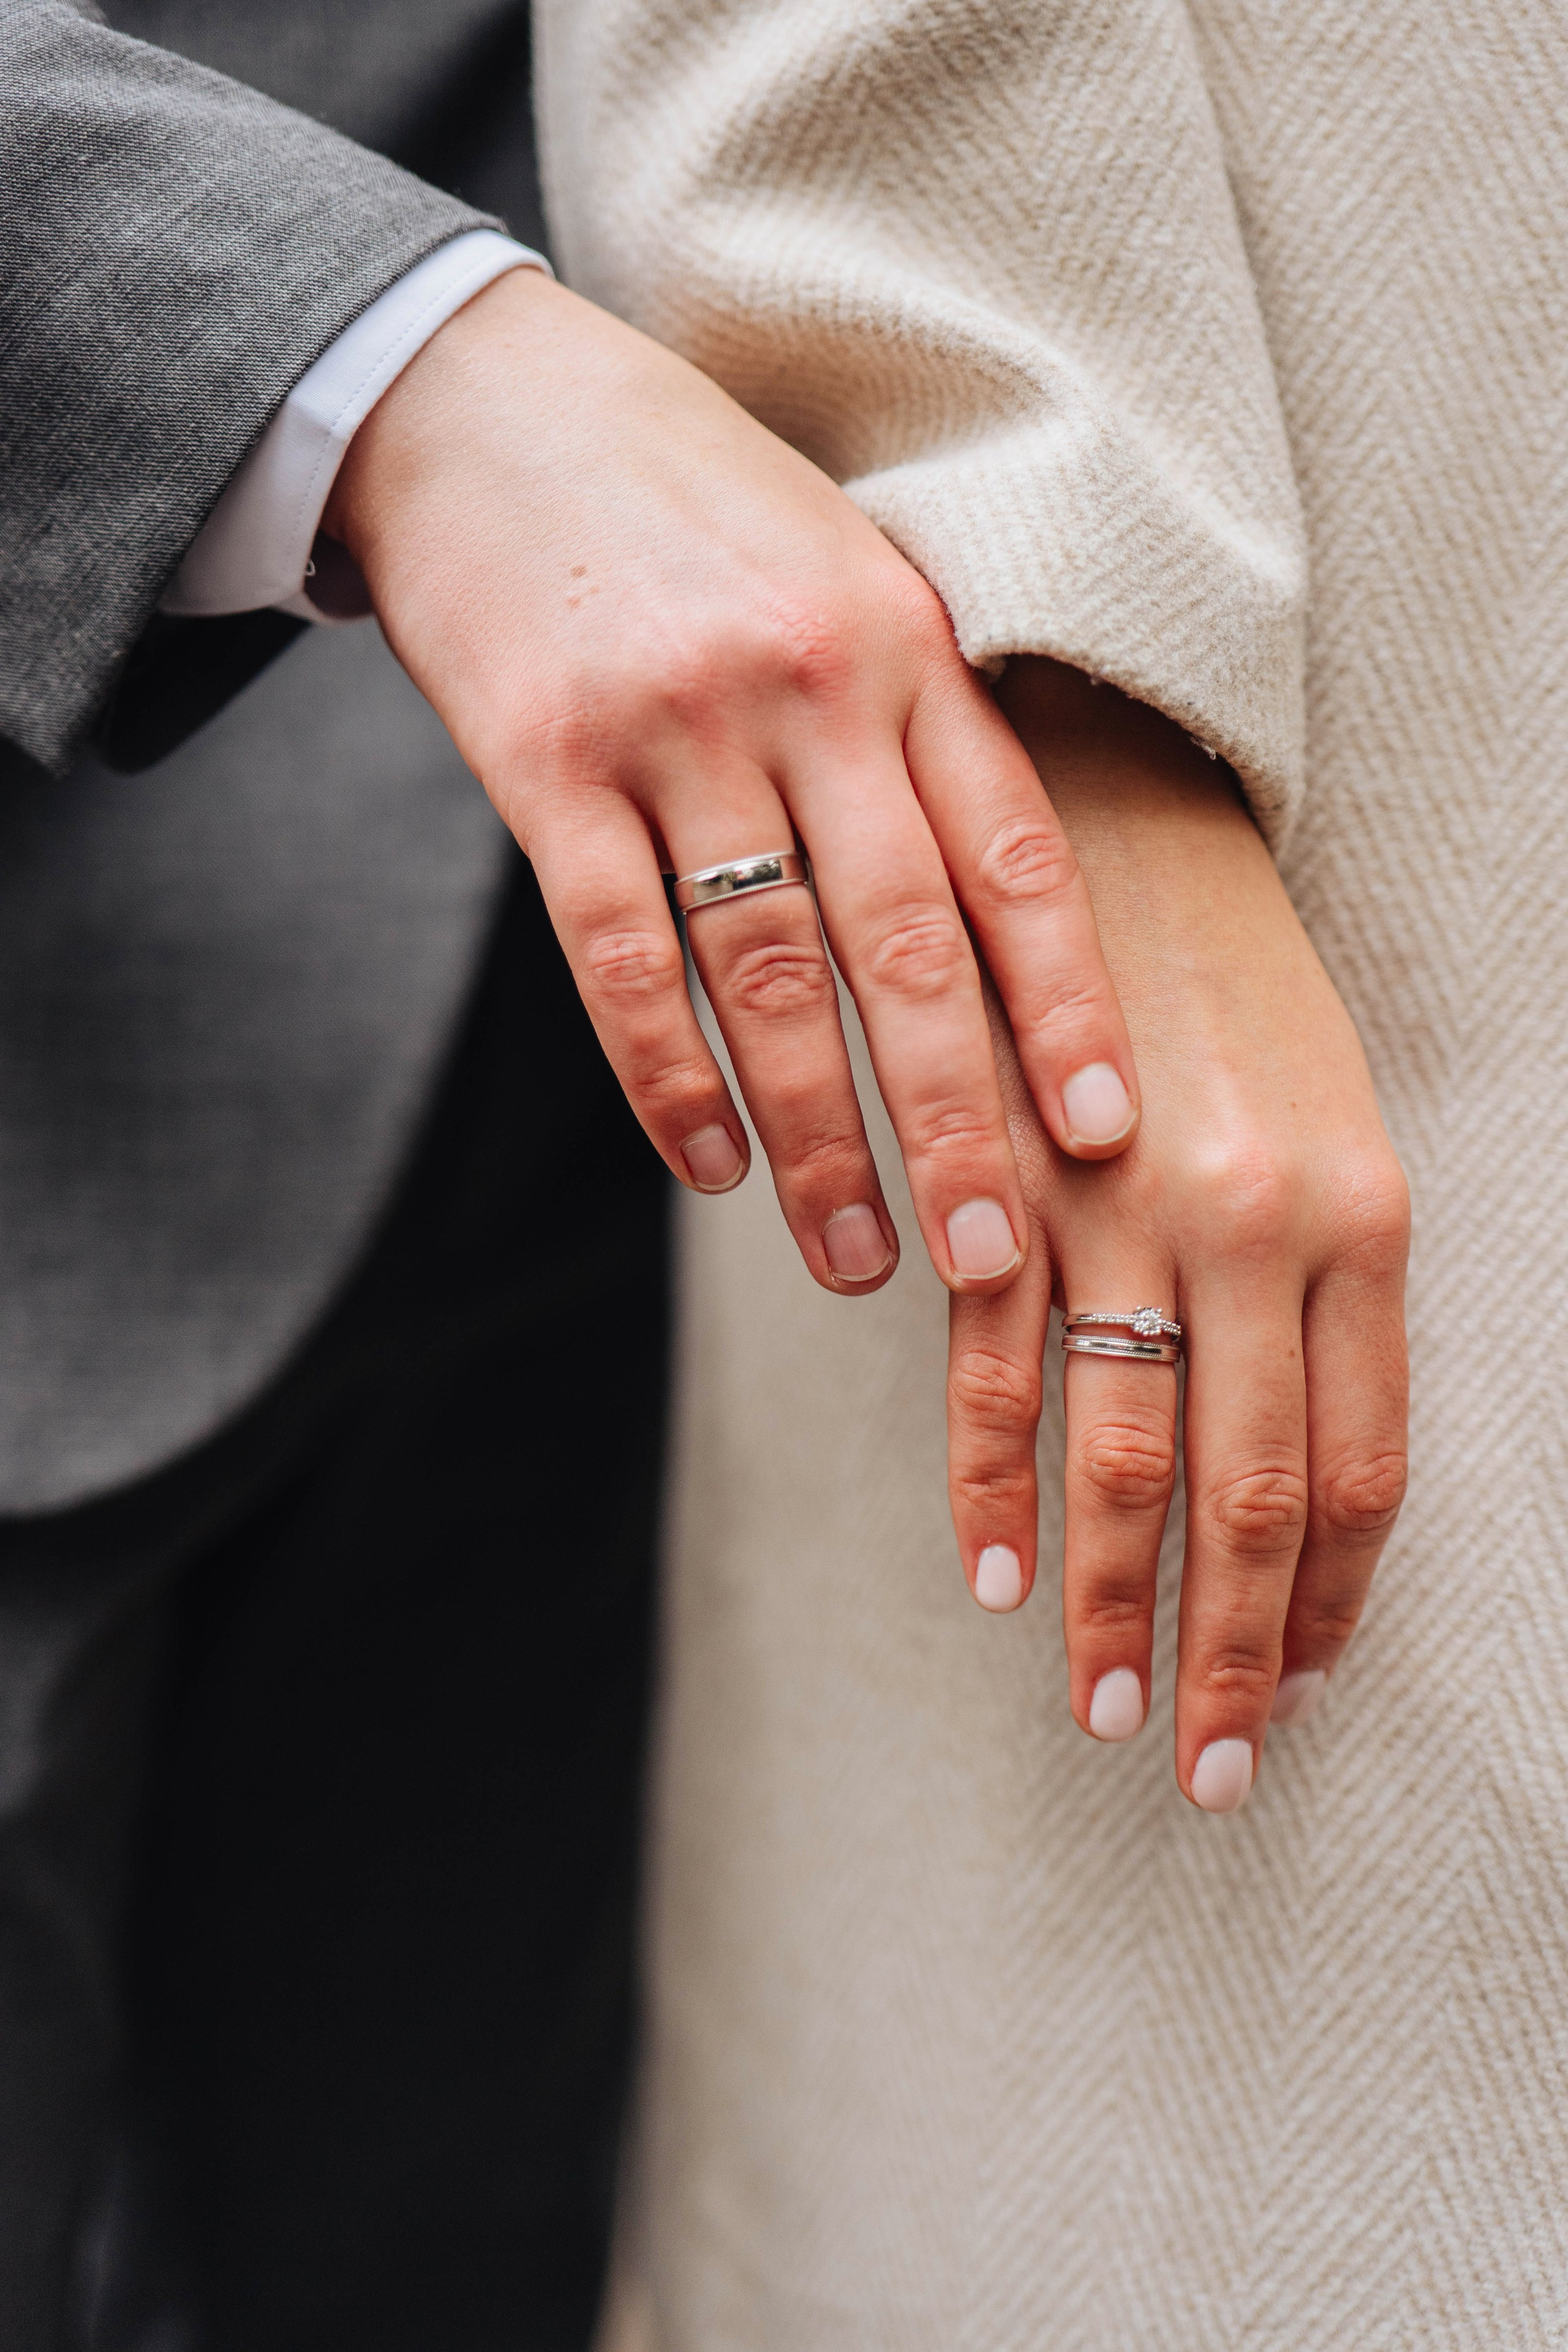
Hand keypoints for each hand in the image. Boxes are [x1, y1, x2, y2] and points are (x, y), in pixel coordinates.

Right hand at [323, 269, 1139, 1298]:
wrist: (487, 397)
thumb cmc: (692, 508)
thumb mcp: (842, 573)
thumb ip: (917, 719)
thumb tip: (995, 914)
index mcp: (905, 642)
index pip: (1014, 854)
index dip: (1069, 1005)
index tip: (1108, 1138)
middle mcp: (807, 683)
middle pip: (906, 943)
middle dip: (957, 1120)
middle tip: (993, 1263)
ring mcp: (674, 722)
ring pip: (767, 970)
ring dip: (816, 1134)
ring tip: (851, 1258)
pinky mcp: (545, 758)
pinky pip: (620, 953)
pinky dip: (668, 1076)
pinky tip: (710, 1166)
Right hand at [946, 660, 1408, 1810]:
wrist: (1126, 805)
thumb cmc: (1239, 985)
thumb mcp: (1332, 1126)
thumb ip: (1326, 1293)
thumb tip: (1294, 1471)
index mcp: (1363, 1217)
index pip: (1360, 1469)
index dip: (1325, 1604)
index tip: (1292, 1694)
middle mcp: (1259, 1229)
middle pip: (1249, 1494)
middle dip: (1224, 1654)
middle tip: (1203, 1771)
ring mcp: (1128, 1212)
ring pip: (1124, 1457)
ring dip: (1109, 1603)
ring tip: (1100, 1712)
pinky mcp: (1013, 1185)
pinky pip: (999, 1373)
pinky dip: (990, 1484)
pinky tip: (991, 1574)